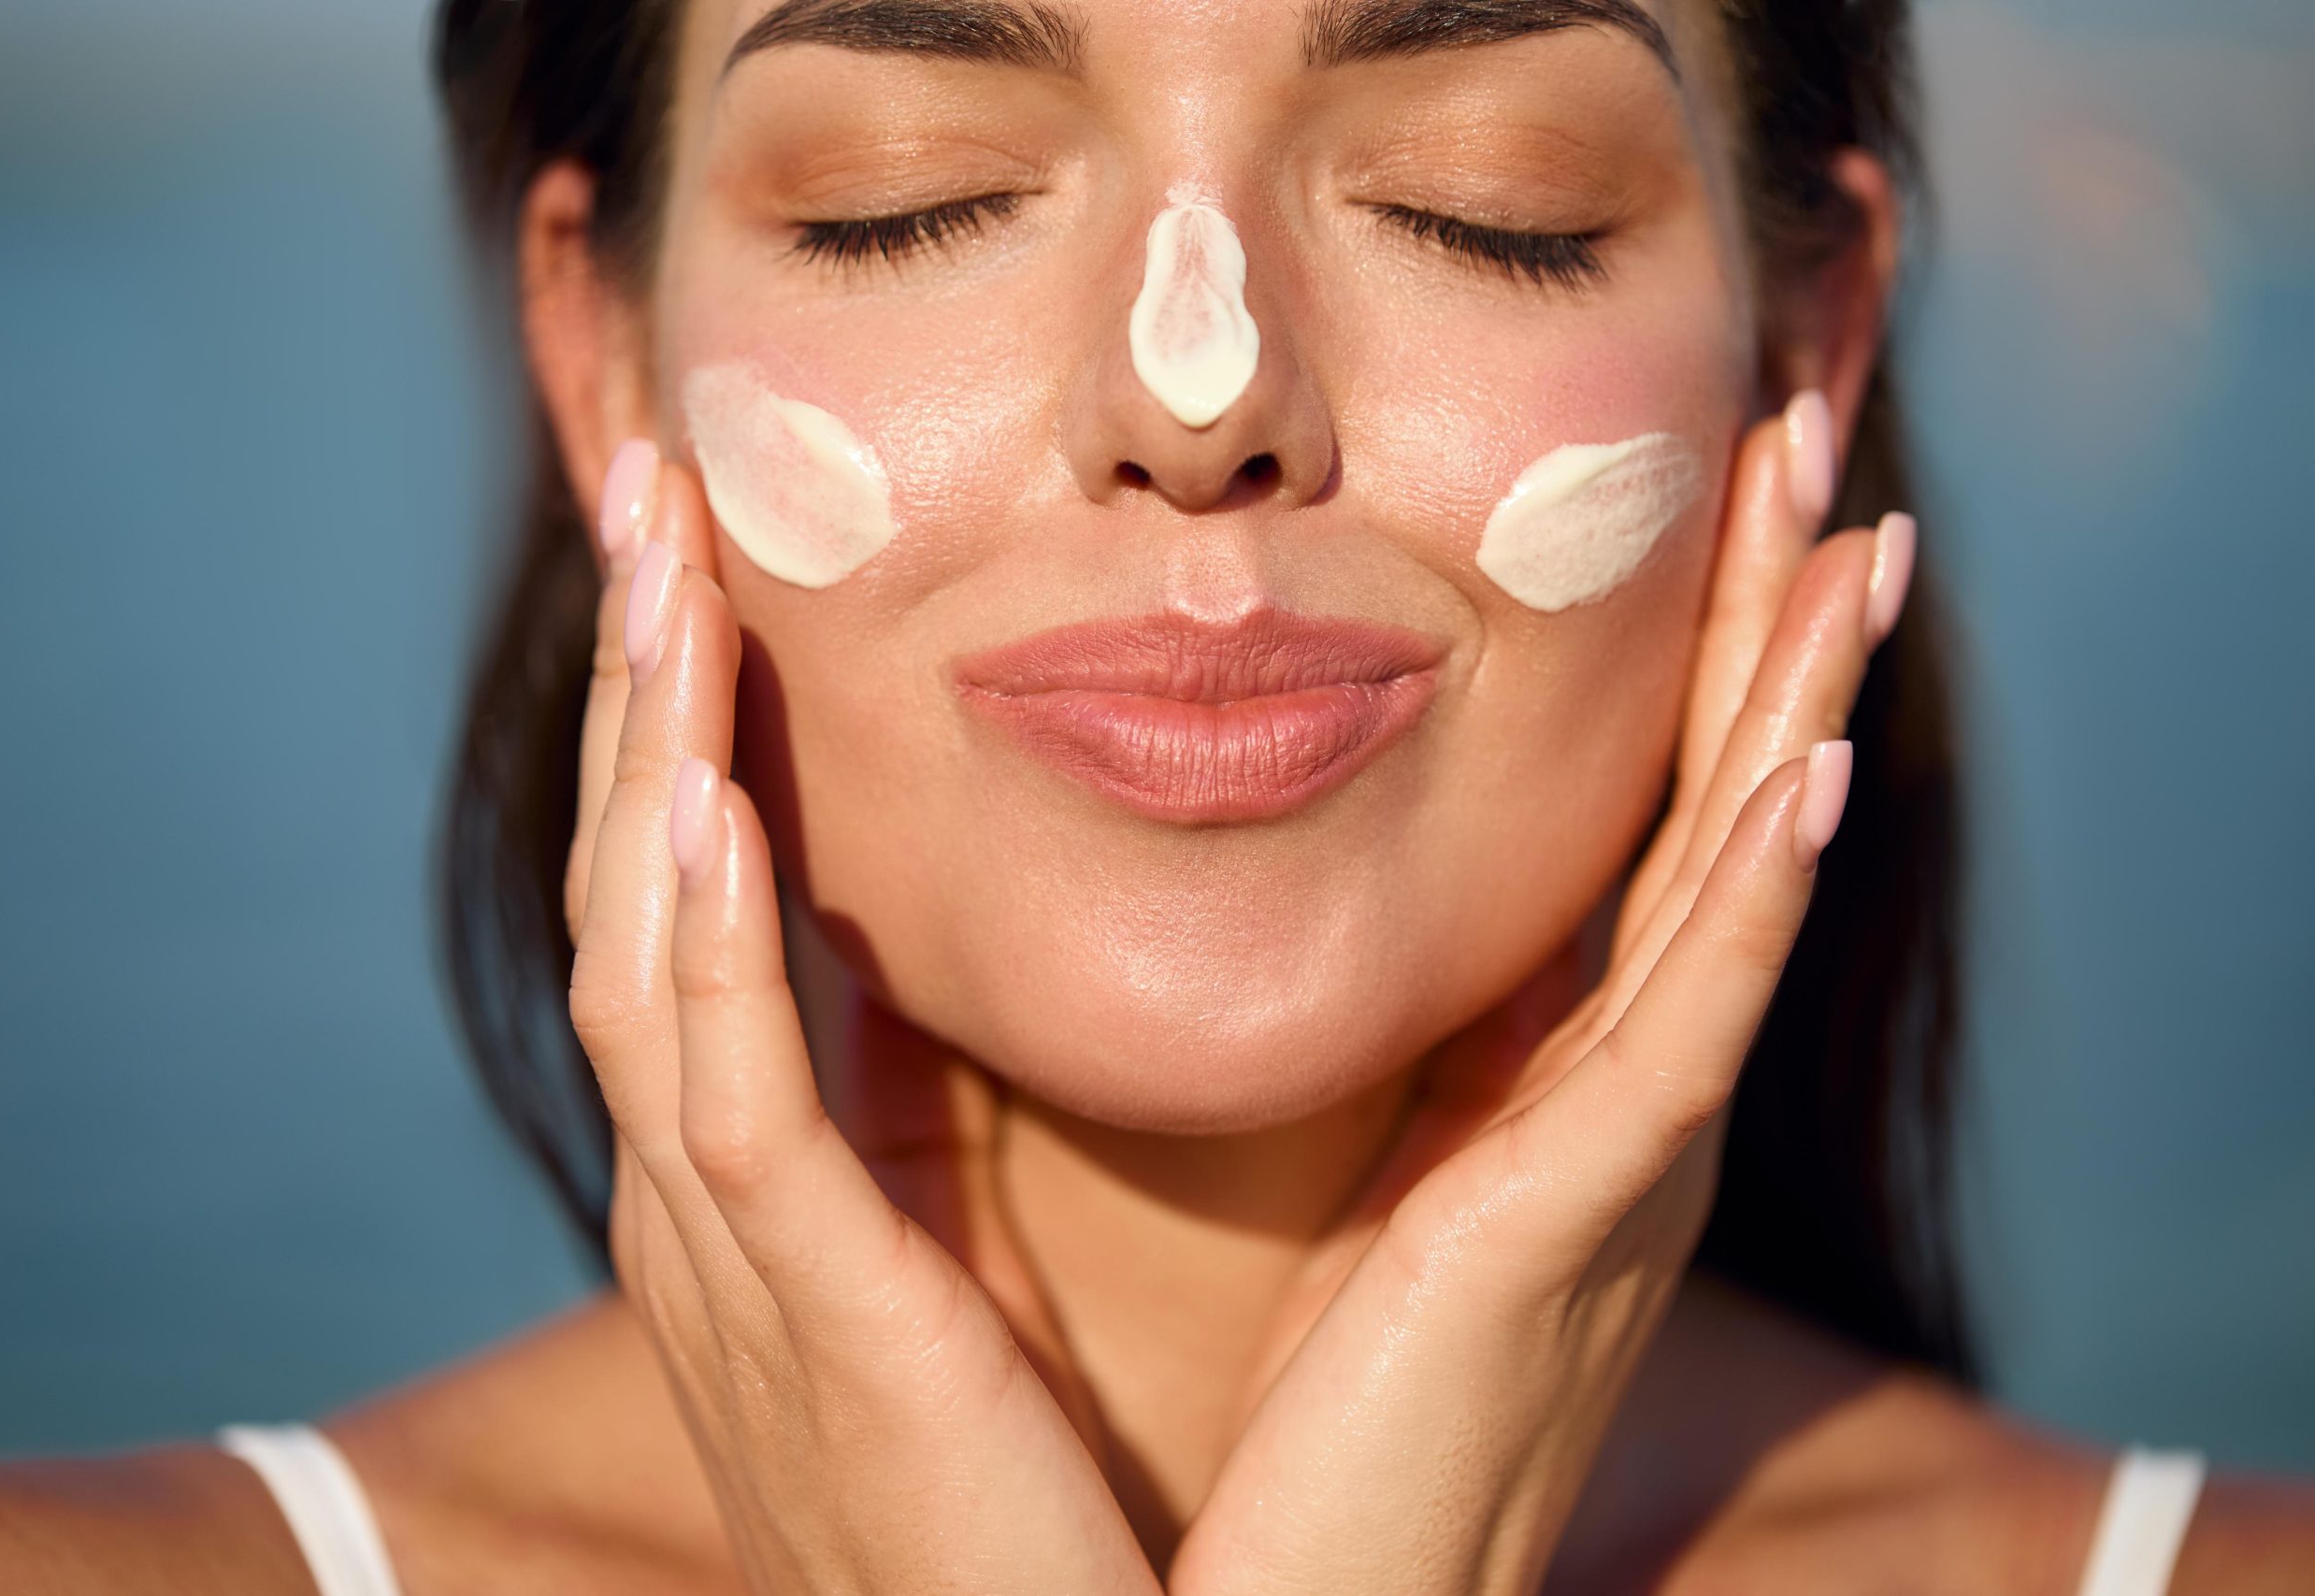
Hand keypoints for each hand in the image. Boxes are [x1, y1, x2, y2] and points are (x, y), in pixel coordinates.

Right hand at [563, 442, 1153, 1594]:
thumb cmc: (1025, 1510)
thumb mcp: (943, 1287)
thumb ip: (916, 1137)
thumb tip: (935, 976)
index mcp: (745, 1194)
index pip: (682, 918)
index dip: (675, 739)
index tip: (713, 574)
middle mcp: (696, 1207)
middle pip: (629, 899)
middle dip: (633, 696)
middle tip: (655, 499)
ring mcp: (729, 1262)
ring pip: (644, 956)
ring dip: (644, 753)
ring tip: (661, 570)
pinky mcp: (808, 1319)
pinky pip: (727, 1099)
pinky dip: (699, 940)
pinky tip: (698, 795)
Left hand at [1169, 405, 1915, 1594]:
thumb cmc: (1311, 1417)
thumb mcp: (1355, 1181)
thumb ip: (1375, 1053)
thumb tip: (1305, 913)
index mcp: (1556, 1084)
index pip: (1638, 831)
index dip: (1685, 664)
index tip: (1695, 499)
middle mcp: (1621, 1102)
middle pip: (1711, 816)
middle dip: (1762, 630)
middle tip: (1806, 441)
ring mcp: (1623, 1157)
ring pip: (1729, 884)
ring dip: (1796, 705)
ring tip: (1855, 536)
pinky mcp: (1579, 1220)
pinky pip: (1684, 1028)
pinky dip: (1750, 896)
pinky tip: (1806, 770)